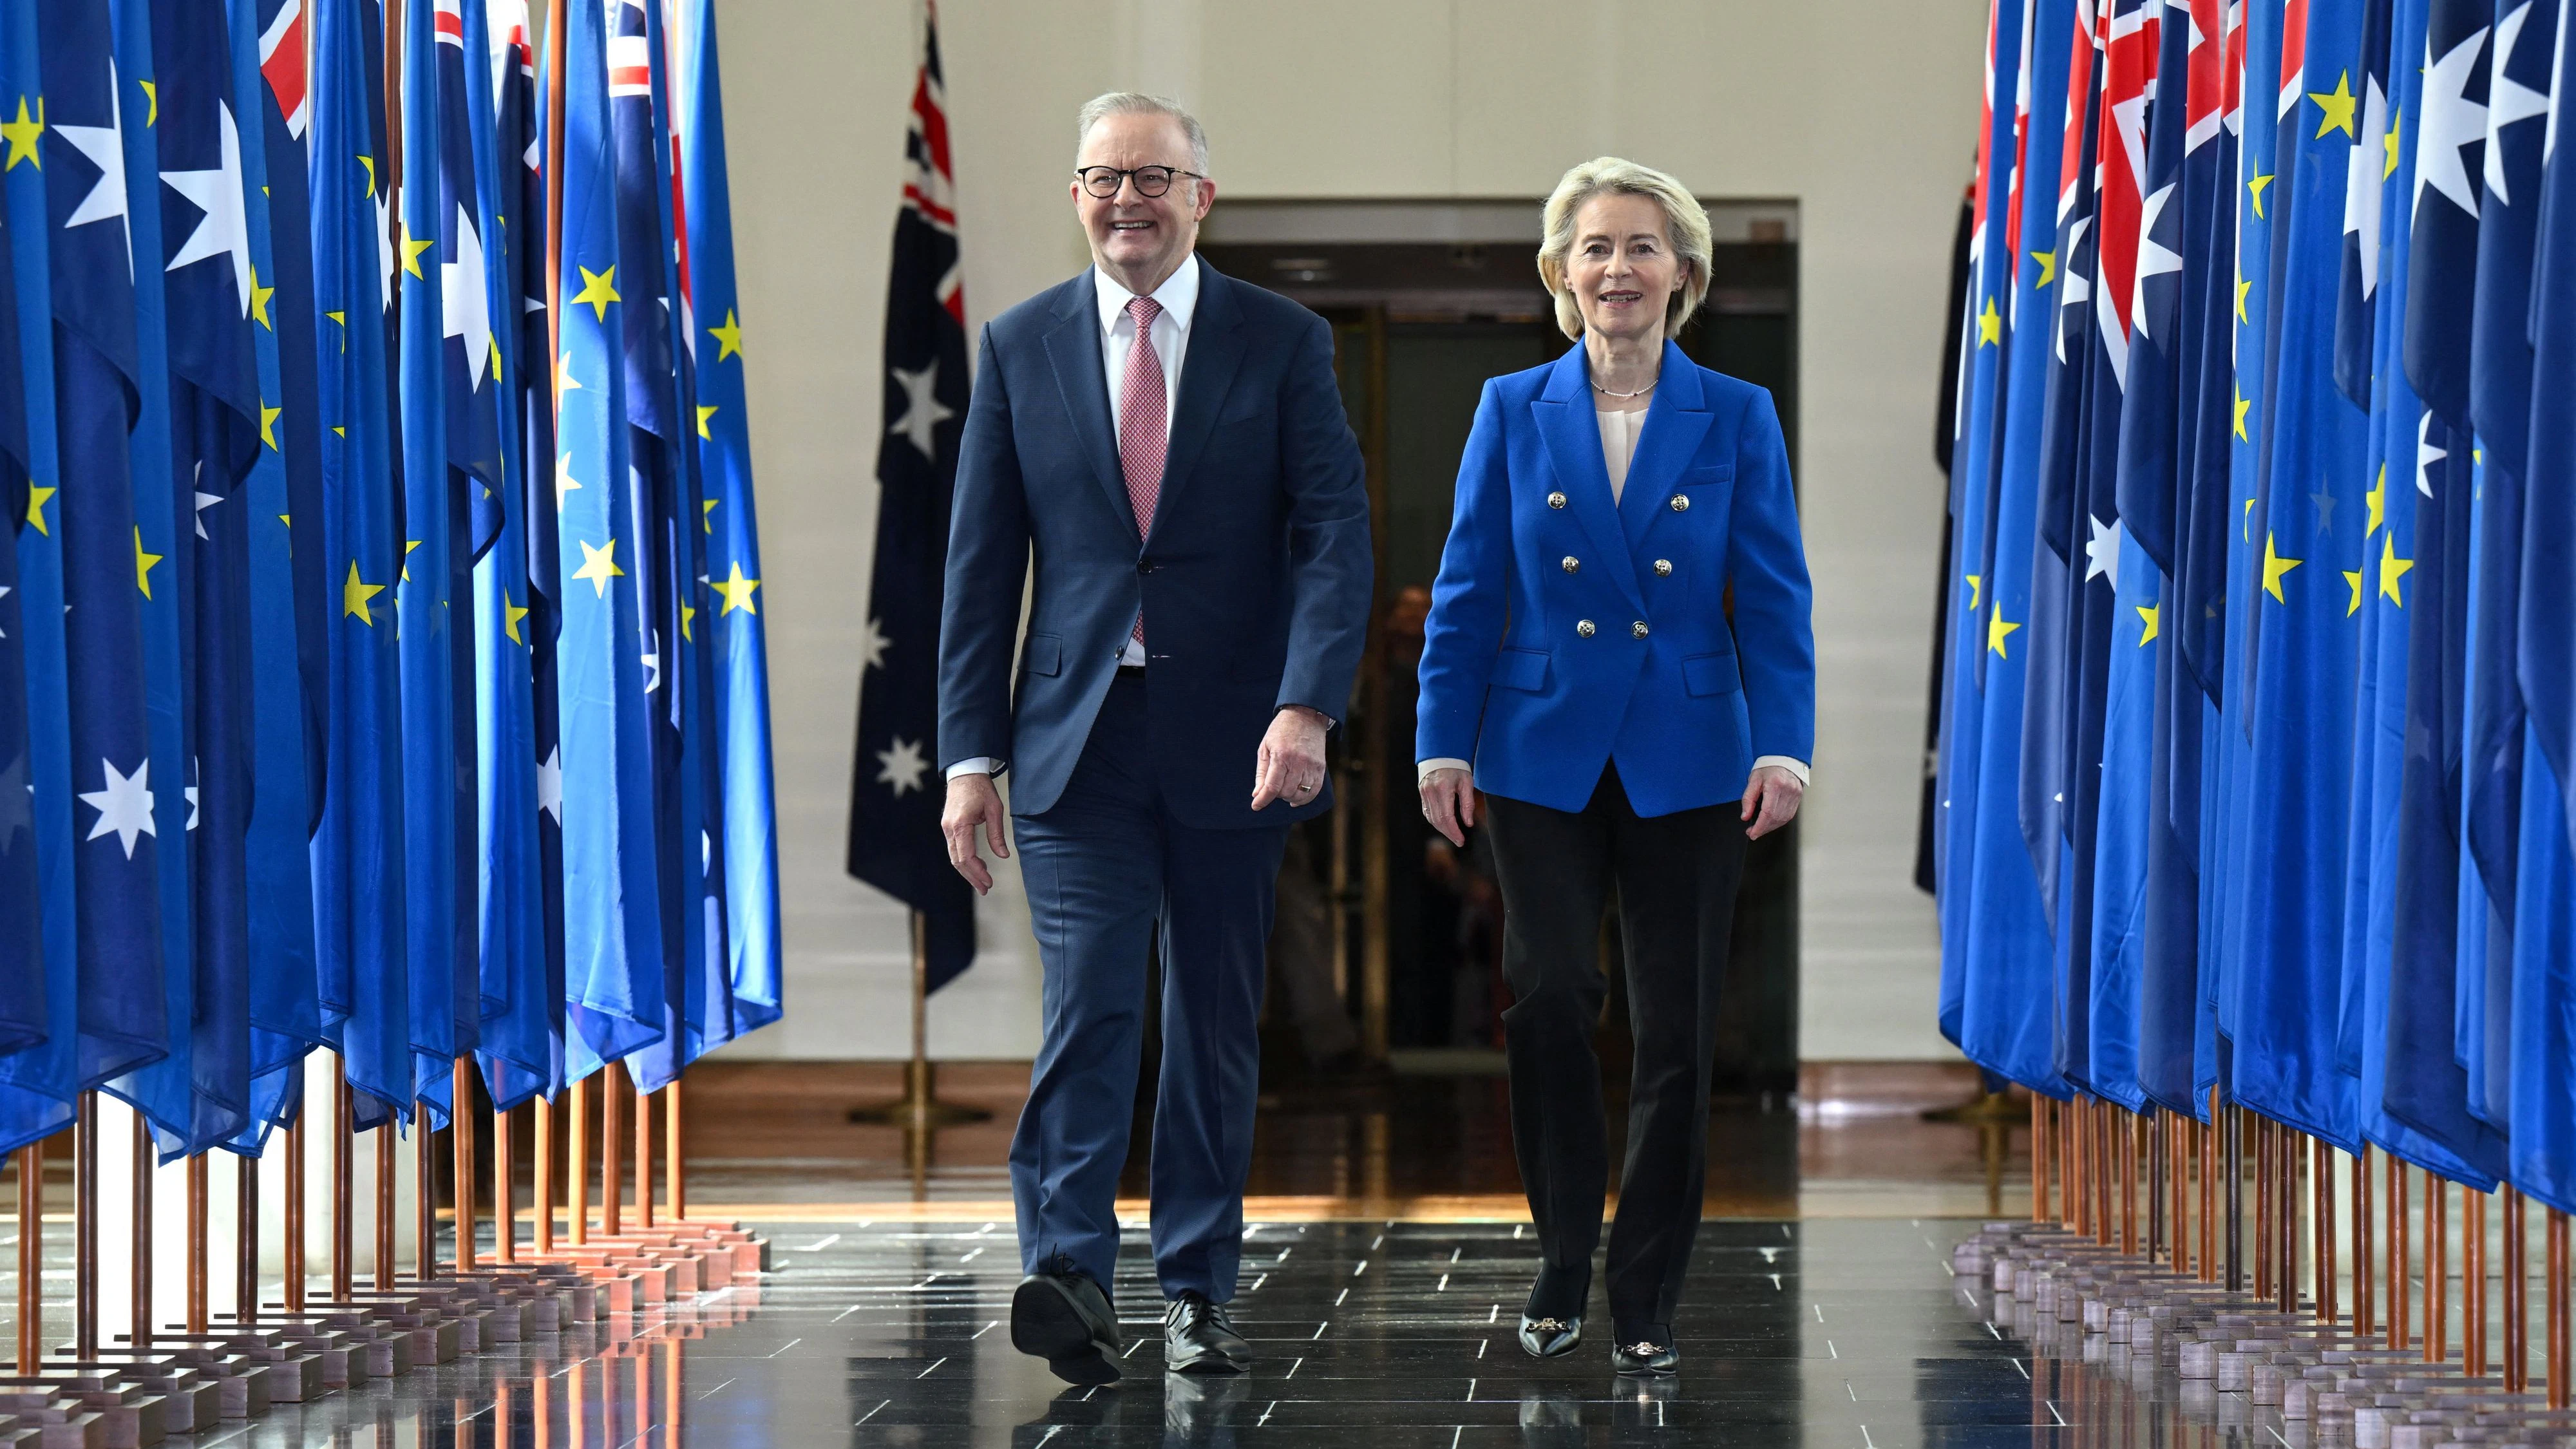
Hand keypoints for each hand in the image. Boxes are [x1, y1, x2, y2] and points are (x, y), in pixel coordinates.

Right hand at [942, 772, 1010, 894]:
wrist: (965, 772)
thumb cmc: (980, 788)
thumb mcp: (995, 809)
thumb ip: (997, 834)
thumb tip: (1003, 855)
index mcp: (960, 824)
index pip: (966, 856)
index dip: (977, 872)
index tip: (988, 881)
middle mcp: (950, 829)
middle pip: (958, 861)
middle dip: (972, 877)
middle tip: (985, 889)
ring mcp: (946, 828)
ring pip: (954, 857)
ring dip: (967, 871)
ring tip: (982, 882)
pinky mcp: (948, 827)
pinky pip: (954, 849)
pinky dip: (965, 860)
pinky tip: (977, 864)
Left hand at [1251, 706, 1329, 810]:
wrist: (1305, 715)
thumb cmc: (1281, 730)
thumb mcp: (1265, 748)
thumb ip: (1261, 773)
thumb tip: (1257, 794)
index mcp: (1281, 756)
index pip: (1272, 787)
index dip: (1263, 800)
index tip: (1256, 806)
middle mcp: (1298, 762)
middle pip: (1286, 792)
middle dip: (1276, 795)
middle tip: (1273, 787)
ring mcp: (1312, 766)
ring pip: (1300, 794)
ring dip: (1289, 797)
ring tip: (1284, 790)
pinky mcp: (1321, 768)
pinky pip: (1314, 791)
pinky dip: (1304, 798)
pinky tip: (1296, 796)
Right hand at [1419, 767, 1476, 846]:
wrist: (1441, 755)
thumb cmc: (1457, 767)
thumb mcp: (1466, 783)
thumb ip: (1468, 803)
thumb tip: (1468, 823)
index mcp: (1442, 788)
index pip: (1446, 817)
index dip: (1454, 831)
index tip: (1461, 840)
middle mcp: (1430, 792)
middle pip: (1438, 820)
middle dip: (1449, 833)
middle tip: (1459, 841)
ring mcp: (1424, 793)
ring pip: (1431, 818)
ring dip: (1442, 830)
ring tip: (1453, 836)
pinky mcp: (1422, 794)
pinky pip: (1427, 812)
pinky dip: (1435, 822)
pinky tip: (1444, 826)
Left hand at [1740, 764, 1803, 839]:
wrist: (1784, 758)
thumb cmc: (1768, 767)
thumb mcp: (1753, 780)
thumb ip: (1748, 799)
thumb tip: (1745, 816)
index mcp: (1775, 785)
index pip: (1767, 812)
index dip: (1759, 826)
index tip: (1752, 833)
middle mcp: (1788, 791)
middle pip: (1776, 818)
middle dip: (1763, 829)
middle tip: (1753, 832)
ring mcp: (1795, 795)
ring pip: (1783, 819)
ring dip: (1771, 827)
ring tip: (1760, 829)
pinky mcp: (1798, 798)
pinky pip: (1789, 815)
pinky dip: (1779, 822)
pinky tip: (1771, 823)